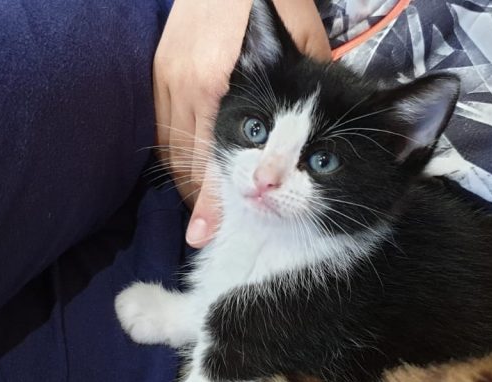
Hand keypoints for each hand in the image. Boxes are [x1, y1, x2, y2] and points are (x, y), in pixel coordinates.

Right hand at [153, 0, 330, 247]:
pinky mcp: (160, 69)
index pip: (211, 157)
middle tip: (208, 232)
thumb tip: (331, 133)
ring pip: (173, 147)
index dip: (211, 201)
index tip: (207, 235)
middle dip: (199, 200)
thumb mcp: (309, 37)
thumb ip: (313, 88)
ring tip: (203, 209)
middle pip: (187, 159)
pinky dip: (179, 153)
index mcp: (219, 81)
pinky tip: (194, 169)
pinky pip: (166, 126)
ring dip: (188, 181)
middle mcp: (189, 84)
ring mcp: (169, 76)